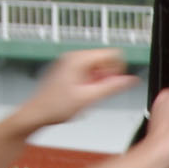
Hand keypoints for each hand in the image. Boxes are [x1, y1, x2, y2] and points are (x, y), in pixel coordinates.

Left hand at [21, 50, 140, 129]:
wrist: (37, 113)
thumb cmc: (56, 106)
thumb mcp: (89, 98)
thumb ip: (112, 87)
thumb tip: (131, 80)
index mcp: (78, 59)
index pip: (112, 54)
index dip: (118, 70)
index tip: (113, 84)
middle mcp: (73, 57)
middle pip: (105, 60)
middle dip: (107, 77)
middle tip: (97, 93)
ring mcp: (69, 63)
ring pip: (97, 68)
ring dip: (99, 82)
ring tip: (87, 96)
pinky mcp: (68, 70)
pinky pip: (88, 72)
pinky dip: (90, 83)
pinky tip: (82, 95)